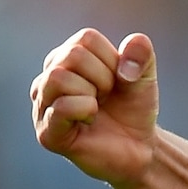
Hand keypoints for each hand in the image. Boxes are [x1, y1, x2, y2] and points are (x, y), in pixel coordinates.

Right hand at [32, 29, 160, 186]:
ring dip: (93, 93)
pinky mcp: (46, 132)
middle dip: (104, 77)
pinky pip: (61, 106)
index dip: (113, 60)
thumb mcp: (144, 78)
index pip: (86, 39)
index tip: (117, 81)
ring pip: (58, 77)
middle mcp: (48, 77)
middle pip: (72, 55)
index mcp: (67, 58)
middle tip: (108, 97)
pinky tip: (91, 121)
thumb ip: (142, 55)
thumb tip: (136, 41)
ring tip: (98, 108)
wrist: (140, 149)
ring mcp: (43, 105)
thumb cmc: (133, 110)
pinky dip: (86, 110)